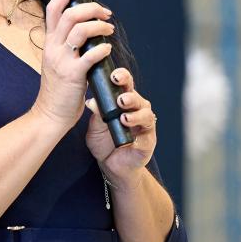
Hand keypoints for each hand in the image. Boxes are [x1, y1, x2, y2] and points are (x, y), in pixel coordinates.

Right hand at [31, 0, 115, 131]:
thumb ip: (68, 43)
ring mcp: (62, 60)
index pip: (54, 8)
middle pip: (70, 14)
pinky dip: (102, 49)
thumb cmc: (58, 88)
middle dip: (91, 8)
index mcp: (49, 41)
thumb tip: (88, 27)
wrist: (50, 114)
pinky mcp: (73, 75)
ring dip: (99, 26)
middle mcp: (53, 47)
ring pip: (80, 30)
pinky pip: (90, 55)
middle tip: (106, 13)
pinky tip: (107, 50)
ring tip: (109, 30)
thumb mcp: (57, 60)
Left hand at [85, 67, 156, 189]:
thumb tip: (91, 101)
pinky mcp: (148, 141)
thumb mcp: (95, 127)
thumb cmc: (104, 142)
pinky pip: (147, 134)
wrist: (110, 166)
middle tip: (120, 98)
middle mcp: (136, 110)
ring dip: (135, 114)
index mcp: (123, 103)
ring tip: (123, 117)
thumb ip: (97, 114)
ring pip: (145, 113)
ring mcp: (144, 125)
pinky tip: (131, 132)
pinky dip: (140, 131)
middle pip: (136, 97)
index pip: (125, 85)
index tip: (113, 75)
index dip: (121, 78)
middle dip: (129, 94)